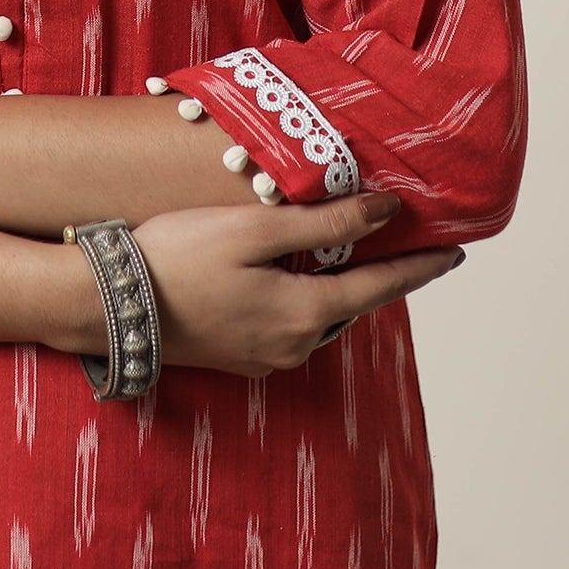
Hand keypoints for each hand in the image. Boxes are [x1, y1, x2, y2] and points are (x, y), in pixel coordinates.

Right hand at [98, 192, 464, 377]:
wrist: (111, 304)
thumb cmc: (179, 256)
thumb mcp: (255, 228)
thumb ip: (325, 223)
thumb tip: (385, 211)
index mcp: (305, 313)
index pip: (381, 287)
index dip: (420, 267)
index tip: (457, 252)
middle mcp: (294, 345)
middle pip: (353, 305)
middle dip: (380, 274)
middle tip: (405, 241)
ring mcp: (265, 357)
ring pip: (321, 316)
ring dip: (340, 285)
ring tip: (355, 252)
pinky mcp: (240, 357)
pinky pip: (291, 324)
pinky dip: (306, 298)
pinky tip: (295, 274)